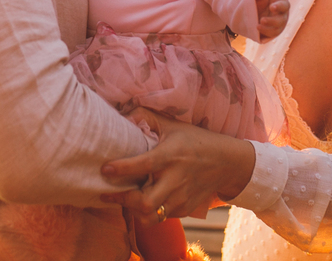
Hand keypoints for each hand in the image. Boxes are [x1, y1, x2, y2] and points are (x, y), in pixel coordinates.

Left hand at [100, 110, 255, 221]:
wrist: (227, 163)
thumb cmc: (195, 140)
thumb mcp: (173, 125)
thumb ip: (146, 118)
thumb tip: (122, 114)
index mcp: (171, 155)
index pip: (143, 165)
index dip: (121, 169)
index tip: (104, 169)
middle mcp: (176, 179)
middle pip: (145, 202)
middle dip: (123, 200)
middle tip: (108, 193)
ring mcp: (181, 197)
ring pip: (151, 215)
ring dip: (133, 210)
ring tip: (123, 199)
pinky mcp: (184, 209)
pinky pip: (160, 217)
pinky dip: (146, 212)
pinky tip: (139, 201)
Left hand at [256, 0, 291, 39]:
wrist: (253, 15)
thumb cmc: (258, 1)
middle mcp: (282, 7)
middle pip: (285, 6)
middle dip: (279, 7)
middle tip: (272, 7)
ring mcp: (280, 19)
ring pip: (280, 22)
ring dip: (271, 22)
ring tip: (261, 20)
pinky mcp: (276, 30)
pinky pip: (273, 32)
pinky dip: (266, 30)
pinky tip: (258, 28)